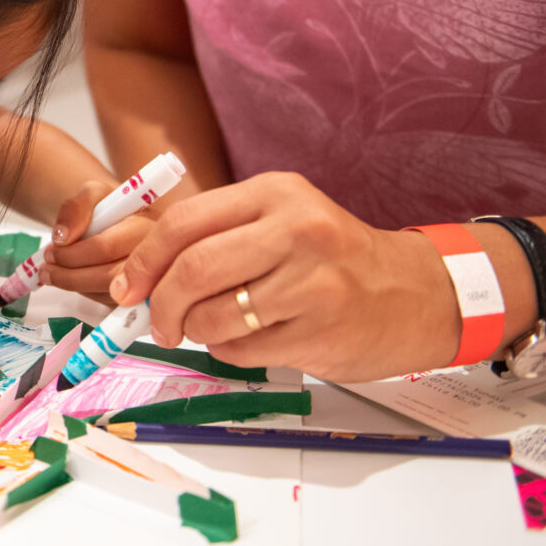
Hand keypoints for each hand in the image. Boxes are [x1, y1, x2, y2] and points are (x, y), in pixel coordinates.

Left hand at [40, 180, 157, 302]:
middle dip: (69, 275)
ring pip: (107, 294)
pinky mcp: (141, 298)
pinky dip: (86, 292)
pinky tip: (75, 278)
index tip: (52, 249)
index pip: (107, 248)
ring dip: (73, 285)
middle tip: (46, 268)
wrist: (117, 221)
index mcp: (147, 226)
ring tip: (52, 272)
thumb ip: (76, 207)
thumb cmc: (109, 207)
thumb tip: (62, 237)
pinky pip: (109, 303)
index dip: (73, 253)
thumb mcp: (92, 193)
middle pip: (109, 277)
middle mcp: (156, 257)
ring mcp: (151, 281)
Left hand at [108, 172, 461, 382]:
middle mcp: (296, 230)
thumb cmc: (335, 260)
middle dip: (161, 304)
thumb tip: (140, 275)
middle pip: (193, 269)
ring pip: (214, 315)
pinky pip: (243, 350)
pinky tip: (252, 340)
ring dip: (197, 331)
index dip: (144, 260)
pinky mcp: (322, 330)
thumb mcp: (282, 221)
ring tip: (211, 329)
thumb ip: (218, 237)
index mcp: (276, 194)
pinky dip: (229, 352)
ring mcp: (313, 281)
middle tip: (157, 323)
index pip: (185, 223)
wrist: (419, 294)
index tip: (127, 287)